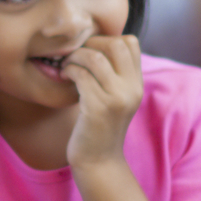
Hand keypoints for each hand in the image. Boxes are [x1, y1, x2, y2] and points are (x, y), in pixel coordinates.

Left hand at [61, 35, 146, 173]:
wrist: (98, 161)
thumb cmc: (99, 126)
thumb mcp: (114, 98)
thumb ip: (113, 74)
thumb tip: (95, 43)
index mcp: (137, 84)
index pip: (130, 42)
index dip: (106, 39)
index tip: (89, 51)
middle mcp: (132, 89)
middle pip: (115, 44)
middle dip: (90, 44)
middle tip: (75, 56)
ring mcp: (117, 99)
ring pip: (95, 58)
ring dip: (75, 57)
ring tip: (67, 66)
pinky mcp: (98, 108)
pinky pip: (81, 75)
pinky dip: (69, 71)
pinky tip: (64, 77)